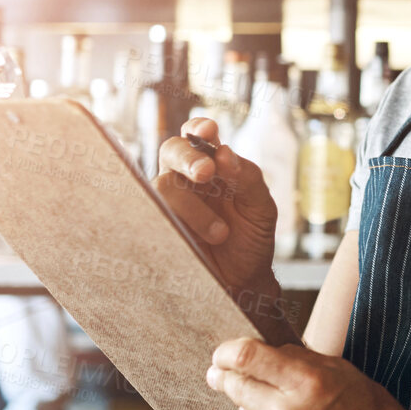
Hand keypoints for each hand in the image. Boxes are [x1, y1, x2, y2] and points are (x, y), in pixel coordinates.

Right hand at [155, 118, 276, 290]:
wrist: (243, 282)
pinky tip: (189, 240)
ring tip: (220, 233)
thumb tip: (224, 153)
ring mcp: (168, 203)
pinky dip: (169, 223)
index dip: (198, 127)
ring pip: (162, 185)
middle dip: (187, 158)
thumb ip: (247, 179)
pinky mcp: (156, 227)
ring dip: (192, 206)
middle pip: (171, 151)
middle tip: (206, 173)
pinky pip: (149, 216)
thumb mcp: (260, 208)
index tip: (209, 130)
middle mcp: (185, 179)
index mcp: (212, 166)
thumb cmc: (251, 239)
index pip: (197, 135)